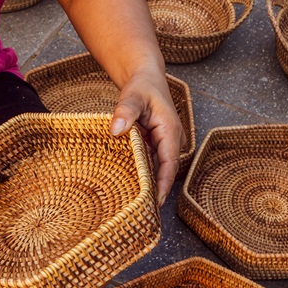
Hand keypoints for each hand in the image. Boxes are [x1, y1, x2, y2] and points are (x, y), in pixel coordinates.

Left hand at [109, 70, 183, 205]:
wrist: (146, 76)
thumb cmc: (142, 85)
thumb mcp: (132, 96)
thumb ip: (125, 112)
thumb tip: (116, 130)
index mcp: (170, 130)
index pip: (169, 162)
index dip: (164, 183)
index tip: (157, 201)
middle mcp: (171, 139)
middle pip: (165, 169)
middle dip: (157, 189)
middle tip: (142, 211)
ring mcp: (164, 142)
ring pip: (158, 167)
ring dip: (150, 182)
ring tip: (136, 204)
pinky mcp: (155, 143)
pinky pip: (151, 161)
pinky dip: (143, 172)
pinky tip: (131, 184)